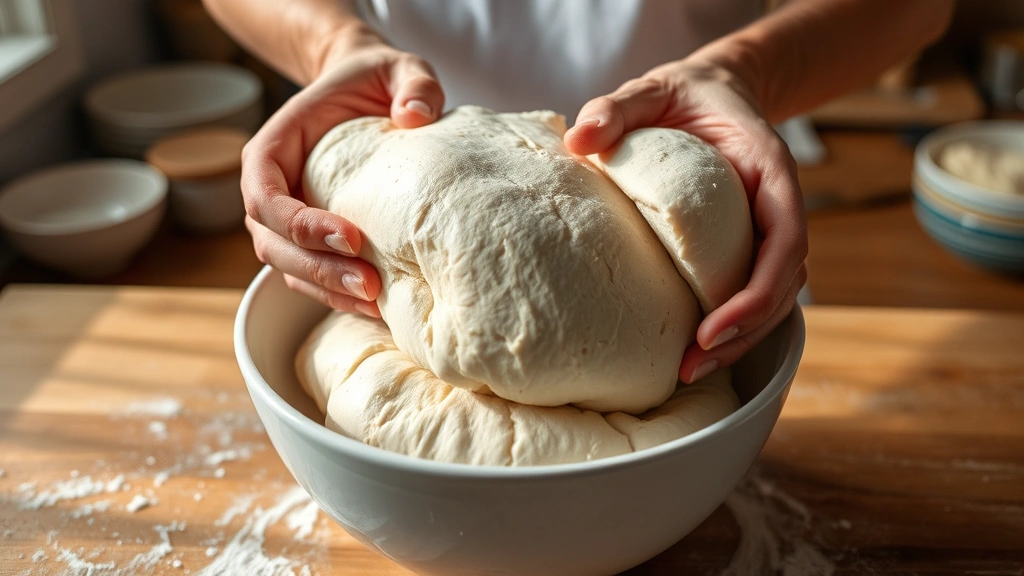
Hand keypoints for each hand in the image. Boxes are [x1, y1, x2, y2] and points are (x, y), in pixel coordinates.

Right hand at [242, 31, 443, 315]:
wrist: (367, 96)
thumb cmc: (376, 81)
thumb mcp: (400, 68)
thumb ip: (413, 83)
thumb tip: (416, 115)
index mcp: (273, 146)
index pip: (266, 195)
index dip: (300, 223)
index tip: (352, 237)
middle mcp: (270, 187)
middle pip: (273, 243)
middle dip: (318, 268)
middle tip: (370, 284)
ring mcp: (286, 220)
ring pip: (288, 268)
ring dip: (328, 290)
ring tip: (376, 302)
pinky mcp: (310, 242)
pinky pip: (312, 277)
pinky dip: (338, 296)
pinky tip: (377, 308)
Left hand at [563, 60, 807, 382]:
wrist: (707, 96)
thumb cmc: (681, 96)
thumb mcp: (650, 89)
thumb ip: (616, 108)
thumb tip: (580, 139)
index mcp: (770, 171)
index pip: (786, 241)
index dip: (757, 293)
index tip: (712, 328)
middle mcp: (777, 208)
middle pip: (782, 285)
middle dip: (744, 332)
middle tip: (693, 364)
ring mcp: (765, 233)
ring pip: (771, 299)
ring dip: (737, 341)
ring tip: (687, 370)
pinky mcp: (744, 249)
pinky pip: (748, 294)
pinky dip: (727, 326)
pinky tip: (690, 350)